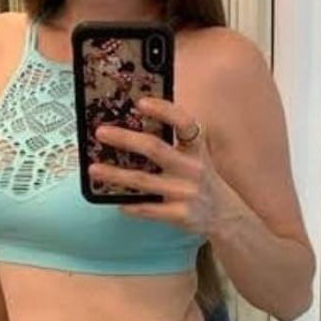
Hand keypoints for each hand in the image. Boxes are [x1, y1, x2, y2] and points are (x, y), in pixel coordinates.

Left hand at [88, 97, 240, 234]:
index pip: (184, 123)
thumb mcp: (197, 158)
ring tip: (93, 169)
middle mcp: (193, 168)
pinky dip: (130, 205)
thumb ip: (175, 144)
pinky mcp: (181, 214)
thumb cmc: (202, 182)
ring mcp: (186, 192)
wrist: (226, 217)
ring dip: (115, 175)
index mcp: (196, 149)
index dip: (163, 110)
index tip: (140, 103)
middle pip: (155, 149)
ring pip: (143, 181)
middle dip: (125, 139)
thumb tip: (133, 129)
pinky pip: (148, 209)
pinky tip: (116, 201)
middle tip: (100, 132)